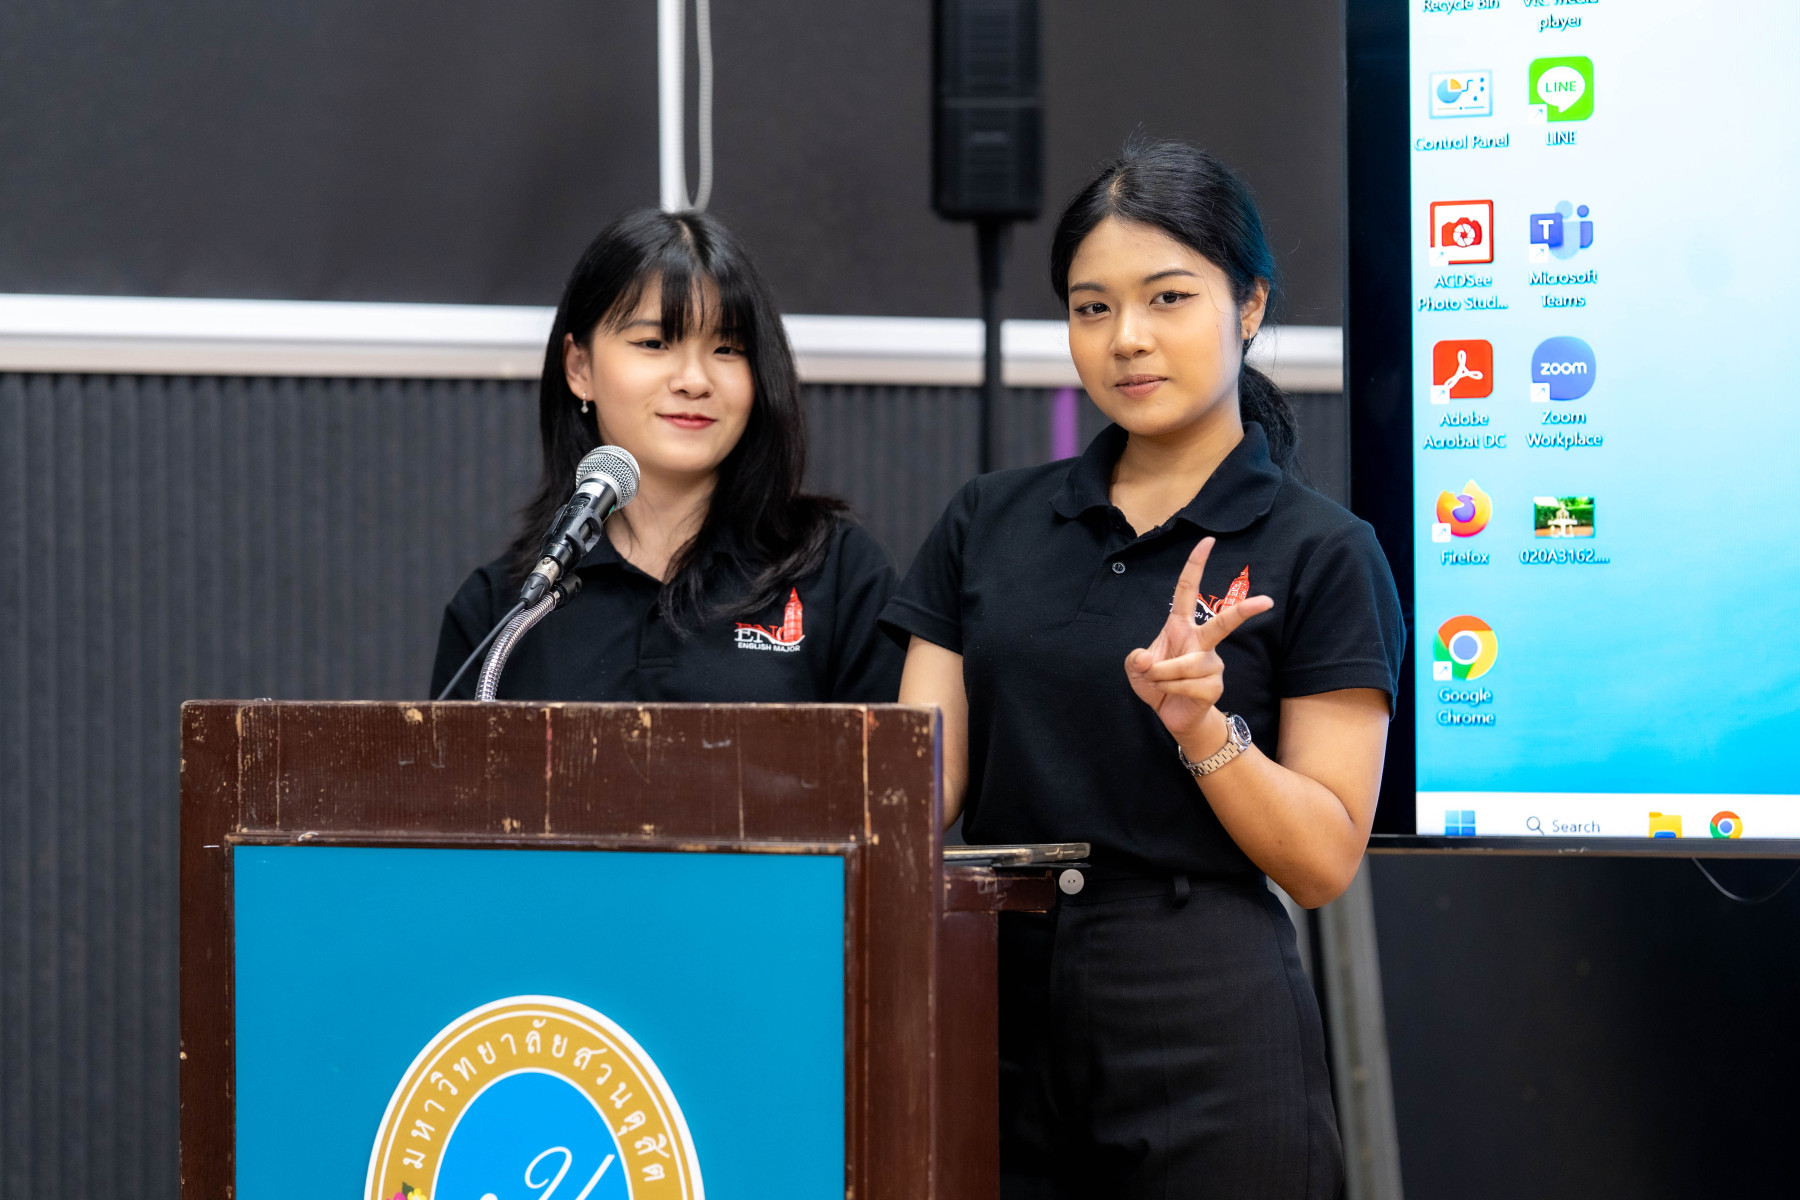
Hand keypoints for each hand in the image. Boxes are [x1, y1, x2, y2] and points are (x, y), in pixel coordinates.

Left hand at [1124, 536, 1273, 747]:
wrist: (1171, 714)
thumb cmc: (1157, 683)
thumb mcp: (1136, 668)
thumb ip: (1135, 660)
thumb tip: (1146, 660)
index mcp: (1181, 626)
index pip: (1187, 590)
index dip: (1195, 565)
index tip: (1207, 541)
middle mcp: (1201, 641)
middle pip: (1223, 623)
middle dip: (1244, 611)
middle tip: (1267, 601)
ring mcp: (1212, 663)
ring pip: (1186, 665)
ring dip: (1163, 675)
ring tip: (1158, 681)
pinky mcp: (1214, 686)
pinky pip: (1188, 685)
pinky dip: (1170, 690)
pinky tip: (1171, 694)